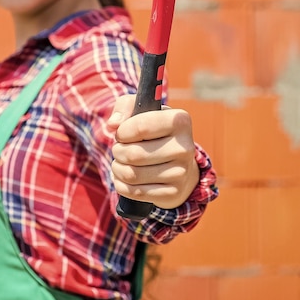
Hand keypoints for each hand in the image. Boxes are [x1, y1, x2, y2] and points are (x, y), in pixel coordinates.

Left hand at [107, 95, 199, 209]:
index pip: (140, 127)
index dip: (122, 131)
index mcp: (179, 121)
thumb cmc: (152, 129)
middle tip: (119, 148)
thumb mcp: (140, 109)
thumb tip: (113, 124)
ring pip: (132, 174)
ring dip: (117, 168)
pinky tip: (125, 177)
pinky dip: (122, 184)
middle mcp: (185, 147)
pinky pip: (135, 192)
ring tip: (121, 162)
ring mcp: (181, 172)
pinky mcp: (173, 193)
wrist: (174, 160)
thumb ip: (124, 106)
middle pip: (134, 154)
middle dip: (118, 151)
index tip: (122, 132)